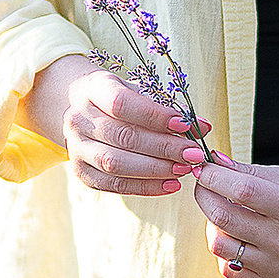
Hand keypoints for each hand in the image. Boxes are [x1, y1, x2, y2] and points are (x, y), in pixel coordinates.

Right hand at [30, 55, 211, 196]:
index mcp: (92, 89)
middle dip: (163, 147)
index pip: (121, 103)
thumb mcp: (139, 92)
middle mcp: (77, 119)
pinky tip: (170, 184)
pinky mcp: (81, 172)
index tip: (185, 125)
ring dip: (155, 169)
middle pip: (123, 136)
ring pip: (115, 163)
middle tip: (194, 154)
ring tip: (184, 169)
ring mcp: (76, 148)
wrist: (82, 111)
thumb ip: (167, 108)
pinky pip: (114, 185)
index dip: (155, 115)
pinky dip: (145, 187)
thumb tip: (202, 127)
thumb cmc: (119, 99)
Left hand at [191, 158, 278, 277]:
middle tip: (205, 186)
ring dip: (212, 225)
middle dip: (205, 196)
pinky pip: (228, 268)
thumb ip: (246, 172)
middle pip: (224, 218)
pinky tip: (236, 236)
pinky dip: (225, 250)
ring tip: (224, 213)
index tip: (204, 168)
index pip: (241, 191)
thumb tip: (212, 162)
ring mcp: (277, 266)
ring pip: (219, 246)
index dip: (214, 177)